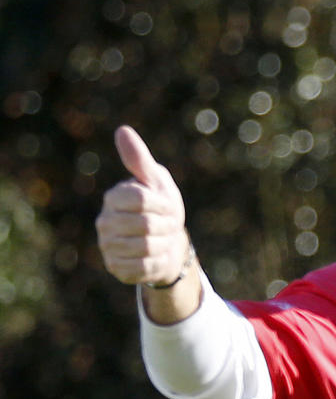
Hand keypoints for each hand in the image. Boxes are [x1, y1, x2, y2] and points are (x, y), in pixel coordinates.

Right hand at [96, 127, 188, 285]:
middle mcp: (105, 222)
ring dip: (164, 244)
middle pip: (146, 225)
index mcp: (114, 197)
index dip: (163, 204)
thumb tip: (122, 130)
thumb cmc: (162, 208)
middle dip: (167, 226)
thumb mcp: (156, 182)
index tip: (168, 205)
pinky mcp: (116, 268)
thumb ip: (140, 160)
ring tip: (162, 239)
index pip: (141, 199)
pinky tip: (156, 256)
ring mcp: (108, 246)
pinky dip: (158, 262)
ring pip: (147, 247)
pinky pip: (144, 267)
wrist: (167, 244)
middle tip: (168, 225)